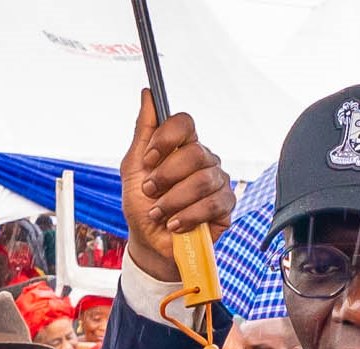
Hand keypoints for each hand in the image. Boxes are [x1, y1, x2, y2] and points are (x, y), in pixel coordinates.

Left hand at [120, 91, 233, 284]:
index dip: (167, 138)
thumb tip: (147, 94)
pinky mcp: (226, 206)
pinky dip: (188, 216)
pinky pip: (212, 204)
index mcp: (182, 146)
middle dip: (166, 176)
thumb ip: (142, 131)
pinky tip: (176, 224)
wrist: (150, 244)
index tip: (149, 158)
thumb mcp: (133, 168)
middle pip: (194, 152)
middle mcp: (203, 160)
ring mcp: (217, 182)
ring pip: (203, 180)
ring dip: (173, 200)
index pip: (185, 123)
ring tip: (160, 213)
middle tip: (150, 192)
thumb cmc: (142, 207)